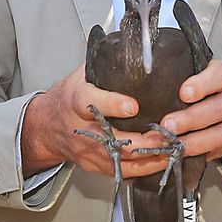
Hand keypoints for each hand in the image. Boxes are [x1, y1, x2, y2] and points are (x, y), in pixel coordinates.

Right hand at [23, 64, 168, 178]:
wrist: (46, 126)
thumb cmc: (68, 97)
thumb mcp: (82, 74)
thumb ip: (106, 63)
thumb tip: (135, 49)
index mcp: (76, 100)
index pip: (92, 102)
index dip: (113, 104)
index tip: (134, 106)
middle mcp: (81, 128)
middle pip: (112, 139)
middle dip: (144, 140)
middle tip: (169, 134)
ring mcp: (88, 150)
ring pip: (121, 160)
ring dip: (150, 156)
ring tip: (175, 148)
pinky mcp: (95, 166)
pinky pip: (123, 172)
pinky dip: (146, 168)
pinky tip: (165, 160)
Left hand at [158, 59, 221, 160]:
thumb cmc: (217, 89)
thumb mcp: (207, 74)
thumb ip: (186, 75)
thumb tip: (150, 83)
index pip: (219, 77)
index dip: (201, 85)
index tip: (183, 93)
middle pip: (217, 109)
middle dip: (190, 120)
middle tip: (167, 125)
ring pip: (218, 135)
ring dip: (192, 142)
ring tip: (171, 144)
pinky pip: (214, 151)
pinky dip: (195, 155)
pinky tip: (178, 154)